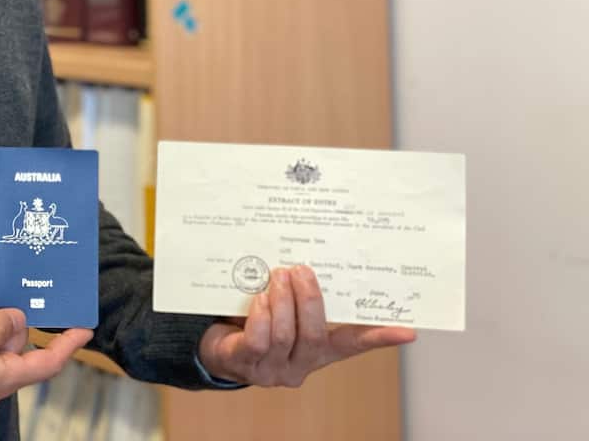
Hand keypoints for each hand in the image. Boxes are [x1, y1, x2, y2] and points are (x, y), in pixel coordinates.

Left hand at [198, 265, 416, 387]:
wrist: (217, 347)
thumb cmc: (256, 320)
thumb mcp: (285, 308)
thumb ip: (302, 293)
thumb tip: (316, 256)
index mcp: (318, 350)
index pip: (353, 344)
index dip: (379, 337)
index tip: (408, 330)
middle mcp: (300, 364)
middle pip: (314, 335)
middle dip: (309, 299)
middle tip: (301, 270)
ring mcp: (272, 368)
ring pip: (284, 335)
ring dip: (282, 300)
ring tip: (278, 275)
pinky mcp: (244, 364)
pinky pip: (257, 340)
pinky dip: (260, 315)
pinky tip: (259, 298)